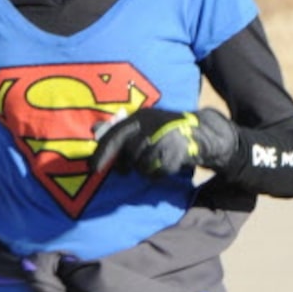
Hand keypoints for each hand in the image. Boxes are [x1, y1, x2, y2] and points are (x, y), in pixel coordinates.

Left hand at [93, 106, 238, 178]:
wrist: (200, 132)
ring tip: (152, 161)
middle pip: (129, 154)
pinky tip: (163, 166)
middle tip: (123, 170)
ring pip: (141, 166)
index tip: (92, 169)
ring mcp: (165, 139)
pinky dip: (157, 174)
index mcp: (140, 117)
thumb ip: (118, 130)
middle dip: (125, 164)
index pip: (115, 135)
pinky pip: (157, 173)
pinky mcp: (176, 153)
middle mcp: (151, 125)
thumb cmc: (164, 130)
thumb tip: (93, 130)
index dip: (102, 153)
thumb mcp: (141, 125)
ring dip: (144, 169)